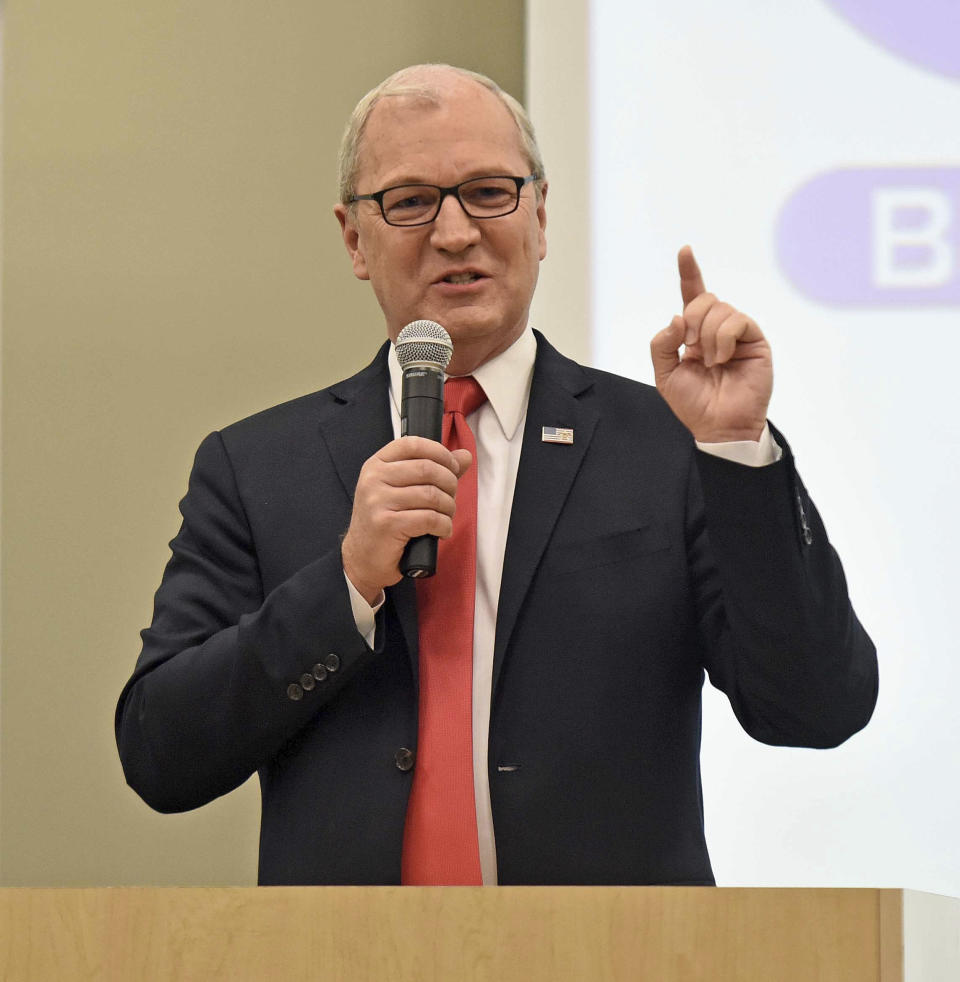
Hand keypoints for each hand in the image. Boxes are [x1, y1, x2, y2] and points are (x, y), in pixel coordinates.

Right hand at [341, 436, 471, 603]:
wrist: (362, 558)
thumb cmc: (385, 522)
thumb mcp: (404, 490)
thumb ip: (435, 471)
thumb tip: (465, 456)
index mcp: (377, 465)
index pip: (412, 444)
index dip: (440, 452)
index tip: (453, 466)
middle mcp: (374, 479)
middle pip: (427, 468)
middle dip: (450, 483)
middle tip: (451, 498)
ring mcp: (378, 501)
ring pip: (431, 494)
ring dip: (448, 507)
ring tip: (446, 516)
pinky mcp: (387, 524)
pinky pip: (429, 518)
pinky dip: (444, 526)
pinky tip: (442, 531)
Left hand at [650, 246, 771, 442]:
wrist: (718, 425)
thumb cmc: (694, 403)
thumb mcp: (665, 374)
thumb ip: (663, 344)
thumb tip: (677, 317)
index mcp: (694, 334)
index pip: (692, 296)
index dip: (689, 272)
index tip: (685, 250)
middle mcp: (717, 329)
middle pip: (704, 299)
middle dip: (692, 319)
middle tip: (691, 347)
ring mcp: (737, 334)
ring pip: (720, 309)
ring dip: (708, 336)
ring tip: (711, 362)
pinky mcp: (754, 340)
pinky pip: (737, 321)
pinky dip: (723, 338)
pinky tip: (722, 358)